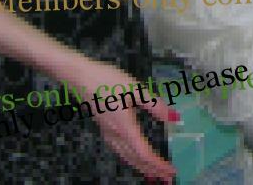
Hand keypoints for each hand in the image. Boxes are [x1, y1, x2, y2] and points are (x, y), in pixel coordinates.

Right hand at [62, 58, 177, 182]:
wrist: (79, 77)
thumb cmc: (106, 80)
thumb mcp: (135, 89)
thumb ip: (154, 105)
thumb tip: (173, 117)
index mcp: (125, 127)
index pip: (144, 153)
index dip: (158, 164)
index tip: (171, 171)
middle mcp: (115, 135)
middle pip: (135, 159)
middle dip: (152, 171)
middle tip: (166, 179)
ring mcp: (108, 133)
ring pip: (126, 157)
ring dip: (141, 167)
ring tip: (153, 175)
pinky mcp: (105, 129)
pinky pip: (120, 151)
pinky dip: (131, 159)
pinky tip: (134, 159)